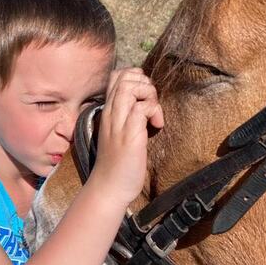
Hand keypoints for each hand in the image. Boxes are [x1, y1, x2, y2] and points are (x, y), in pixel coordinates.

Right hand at [90, 68, 163, 203]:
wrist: (109, 188)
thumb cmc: (117, 164)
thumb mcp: (119, 133)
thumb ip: (127, 116)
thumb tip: (143, 104)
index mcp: (109, 111)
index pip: (116, 76)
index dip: (135, 78)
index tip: (145, 97)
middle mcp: (111, 113)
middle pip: (124, 76)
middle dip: (144, 82)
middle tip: (151, 103)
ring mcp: (119, 123)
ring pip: (130, 86)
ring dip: (149, 94)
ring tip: (153, 113)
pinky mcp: (129, 135)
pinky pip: (141, 108)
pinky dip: (153, 111)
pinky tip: (156, 126)